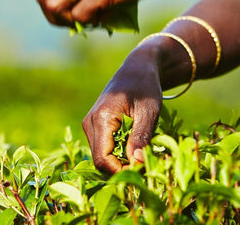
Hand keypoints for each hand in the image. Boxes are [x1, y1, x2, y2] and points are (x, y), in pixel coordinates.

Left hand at [33, 0, 179, 26]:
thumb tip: (79, 14)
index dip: (51, 6)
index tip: (69, 15)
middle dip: (55, 18)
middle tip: (75, 24)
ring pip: (56, 8)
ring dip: (70, 22)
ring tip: (92, 21)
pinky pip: (81, 15)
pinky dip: (90, 23)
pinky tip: (107, 19)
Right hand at [82, 49, 162, 173]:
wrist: (137, 69)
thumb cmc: (146, 86)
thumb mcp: (149, 111)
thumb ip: (141, 137)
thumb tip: (136, 163)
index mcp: (101, 118)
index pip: (103, 160)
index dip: (121, 170)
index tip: (143, 167)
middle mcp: (90, 123)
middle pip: (101, 161)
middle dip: (122, 167)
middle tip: (145, 160)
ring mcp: (90, 124)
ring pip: (102, 156)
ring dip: (121, 159)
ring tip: (140, 148)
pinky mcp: (94, 126)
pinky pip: (103, 147)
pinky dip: (118, 151)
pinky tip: (133, 141)